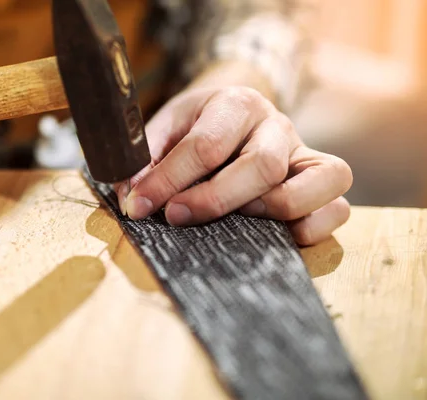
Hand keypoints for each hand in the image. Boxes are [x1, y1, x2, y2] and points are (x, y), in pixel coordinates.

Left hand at [116, 87, 352, 245]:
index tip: (138, 205)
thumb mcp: (167, 126)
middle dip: (214, 199)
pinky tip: (274, 232)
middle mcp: (277, 125)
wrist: (236, 109)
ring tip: (237, 220)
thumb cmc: (199, 124)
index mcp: (236, 104)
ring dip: (273, 210)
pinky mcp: (322, 180)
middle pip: (263, 165)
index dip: (167, 180)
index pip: (205, 146)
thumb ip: (148, 157)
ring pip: (320, 180)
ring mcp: (305, 152)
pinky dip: (313, 226)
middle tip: (176, 216)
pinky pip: (339, 207)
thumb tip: (131, 196)